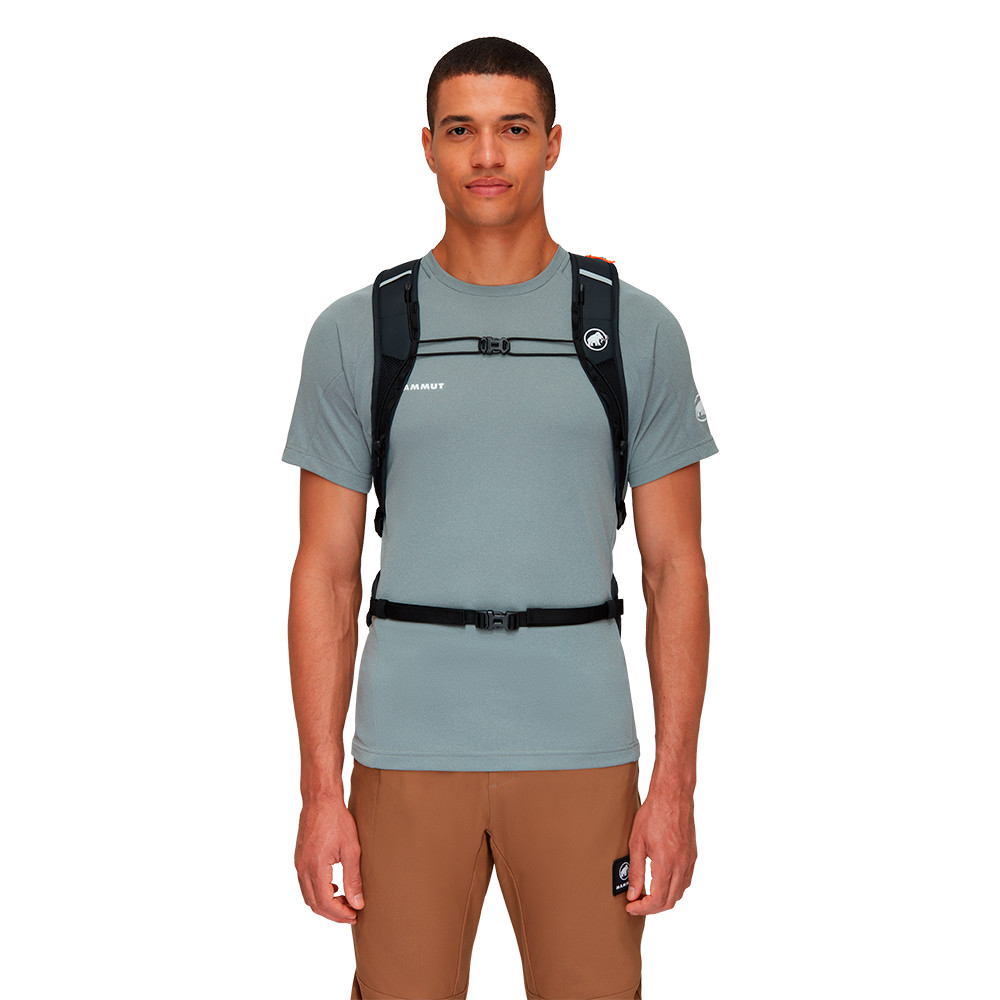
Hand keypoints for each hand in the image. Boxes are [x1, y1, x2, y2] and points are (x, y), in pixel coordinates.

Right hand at [294, 796, 364, 922]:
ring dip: (325, 904)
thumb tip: (357, 903)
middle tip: (352, 913)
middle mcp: (303, 869)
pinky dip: (318, 892)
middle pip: (315, 904)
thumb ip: (353, 879)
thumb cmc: (337, 820)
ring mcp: (299, 864)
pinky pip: (305, 884)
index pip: (325, 903)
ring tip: (345, 902)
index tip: (355, 915)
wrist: (320, 799)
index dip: (340, 914)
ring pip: (308, 896)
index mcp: (315, 868)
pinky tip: (334, 887)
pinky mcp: (300, 858)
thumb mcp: (351, 850)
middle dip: (333, 913)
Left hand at [624, 789, 696, 915]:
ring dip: (664, 900)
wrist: (672, 795)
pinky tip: (661, 882)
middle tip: (636, 904)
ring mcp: (689, 861)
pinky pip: (686, 881)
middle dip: (651, 908)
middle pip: (670, 901)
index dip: (642, 908)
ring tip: (646, 895)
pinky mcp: (693, 856)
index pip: (657, 899)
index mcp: (666, 863)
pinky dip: (674, 888)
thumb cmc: (652, 814)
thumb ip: (635, 871)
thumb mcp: (636, 842)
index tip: (630, 906)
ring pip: (680, 893)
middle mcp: (681, 865)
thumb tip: (632, 894)